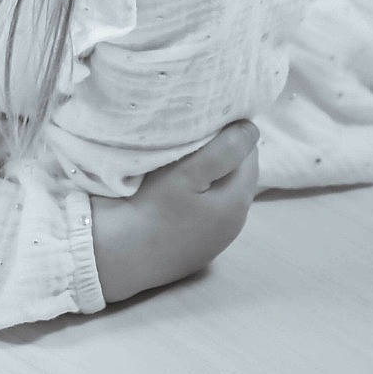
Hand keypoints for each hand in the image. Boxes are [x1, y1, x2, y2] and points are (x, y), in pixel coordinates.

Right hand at [90, 120, 260, 305]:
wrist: (120, 254)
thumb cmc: (152, 208)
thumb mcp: (188, 172)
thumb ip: (224, 150)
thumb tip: (251, 128)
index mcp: (238, 203)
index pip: (249, 155)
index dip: (232, 134)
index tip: (206, 119)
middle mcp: (234, 224)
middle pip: (237, 175)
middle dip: (222, 152)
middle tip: (193, 133)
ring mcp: (214, 239)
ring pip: (221, 193)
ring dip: (209, 173)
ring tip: (182, 157)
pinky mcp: (195, 247)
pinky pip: (205, 210)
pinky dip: (197, 194)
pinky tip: (175, 190)